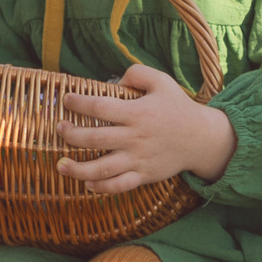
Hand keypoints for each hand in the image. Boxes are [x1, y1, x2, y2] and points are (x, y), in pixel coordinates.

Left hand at [57, 62, 237, 192]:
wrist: (201, 138)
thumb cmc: (178, 108)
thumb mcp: (162, 81)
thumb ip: (137, 74)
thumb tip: (114, 81)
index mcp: (137, 112)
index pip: (100, 107)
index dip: (78, 103)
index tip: (66, 100)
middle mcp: (135, 137)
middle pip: (94, 139)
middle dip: (70, 135)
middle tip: (60, 129)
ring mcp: (138, 159)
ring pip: (102, 169)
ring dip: (77, 169)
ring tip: (61, 166)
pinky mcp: (144, 175)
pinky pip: (118, 186)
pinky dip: (101, 188)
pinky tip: (88, 184)